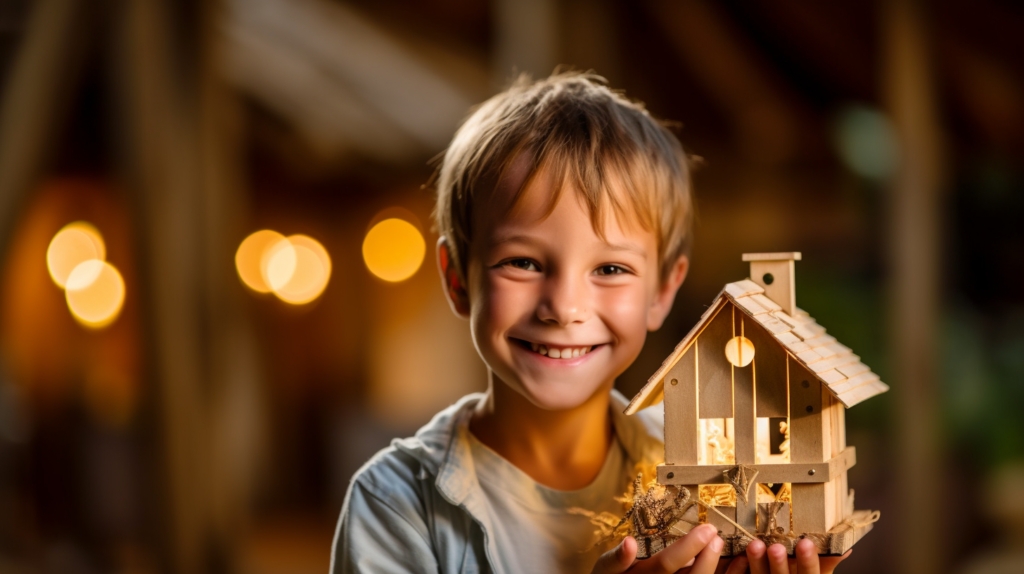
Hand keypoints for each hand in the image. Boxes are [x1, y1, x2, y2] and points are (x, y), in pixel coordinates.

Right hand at [591, 524, 749, 573]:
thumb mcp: (605, 569)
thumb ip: (617, 558)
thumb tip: (629, 542)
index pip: (667, 564)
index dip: (689, 547)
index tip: (707, 528)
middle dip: (709, 558)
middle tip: (717, 536)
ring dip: (723, 573)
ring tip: (736, 553)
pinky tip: (739, 566)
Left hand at [745, 538, 850, 573]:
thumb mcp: (818, 573)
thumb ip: (829, 562)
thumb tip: (846, 547)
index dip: (808, 562)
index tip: (806, 542)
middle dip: (780, 565)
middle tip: (776, 546)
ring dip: (757, 564)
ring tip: (755, 545)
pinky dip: (738, 570)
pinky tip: (737, 556)